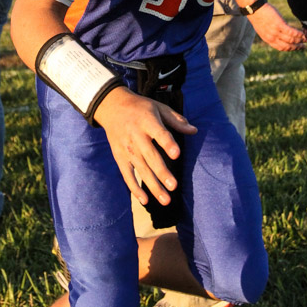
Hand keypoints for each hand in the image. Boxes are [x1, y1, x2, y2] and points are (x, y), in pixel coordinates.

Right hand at [93, 86, 196, 206]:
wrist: (112, 106)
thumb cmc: (140, 107)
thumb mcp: (158, 108)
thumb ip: (176, 120)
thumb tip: (194, 131)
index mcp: (147, 121)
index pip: (159, 134)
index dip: (167, 144)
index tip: (176, 155)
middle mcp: (136, 136)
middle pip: (150, 156)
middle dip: (161, 173)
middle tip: (173, 186)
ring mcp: (127, 148)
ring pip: (140, 169)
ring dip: (152, 185)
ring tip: (165, 199)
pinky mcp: (119, 157)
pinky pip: (127, 175)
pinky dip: (134, 188)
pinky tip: (145, 201)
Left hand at [248, 2, 306, 50]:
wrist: (254, 7)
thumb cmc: (258, 14)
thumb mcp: (263, 27)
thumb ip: (270, 32)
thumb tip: (277, 32)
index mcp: (268, 39)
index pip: (281, 48)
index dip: (290, 49)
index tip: (296, 48)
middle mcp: (272, 38)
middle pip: (287, 46)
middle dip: (296, 47)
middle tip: (304, 46)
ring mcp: (275, 32)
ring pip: (291, 40)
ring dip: (300, 40)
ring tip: (306, 39)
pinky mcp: (279, 25)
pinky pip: (291, 32)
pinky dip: (298, 34)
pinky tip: (303, 33)